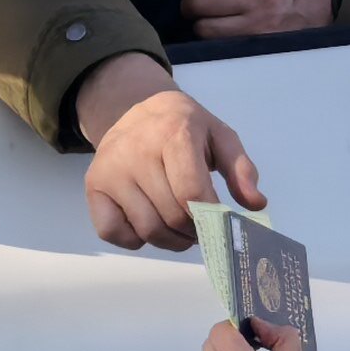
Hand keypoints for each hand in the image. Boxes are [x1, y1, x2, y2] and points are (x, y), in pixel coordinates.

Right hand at [74, 60, 262, 251]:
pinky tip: (150, 223)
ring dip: (172, 240)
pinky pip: (113, 232)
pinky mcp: (94, 187)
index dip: (211, 217)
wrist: (136, 110)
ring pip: (147, 229)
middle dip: (195, 230)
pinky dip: (136, 239)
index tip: (221, 223)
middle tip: (203, 228)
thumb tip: (255, 204)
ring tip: (183, 230)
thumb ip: (241, 169)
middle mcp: (136, 150)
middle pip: (172, 214)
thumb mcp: (219, 136)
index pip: (192, 191)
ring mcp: (110, 170)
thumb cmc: (183, 127)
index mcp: (172, 132)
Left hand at [177, 0, 336, 39]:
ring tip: (207, 15)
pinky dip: (211, 36)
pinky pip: (218, 43)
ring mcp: (256, 25)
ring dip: (198, 21)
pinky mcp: (257, 45)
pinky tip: (219, 28)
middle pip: (197, 2)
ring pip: (203, 27)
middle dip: (187, 1)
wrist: (324, 9)